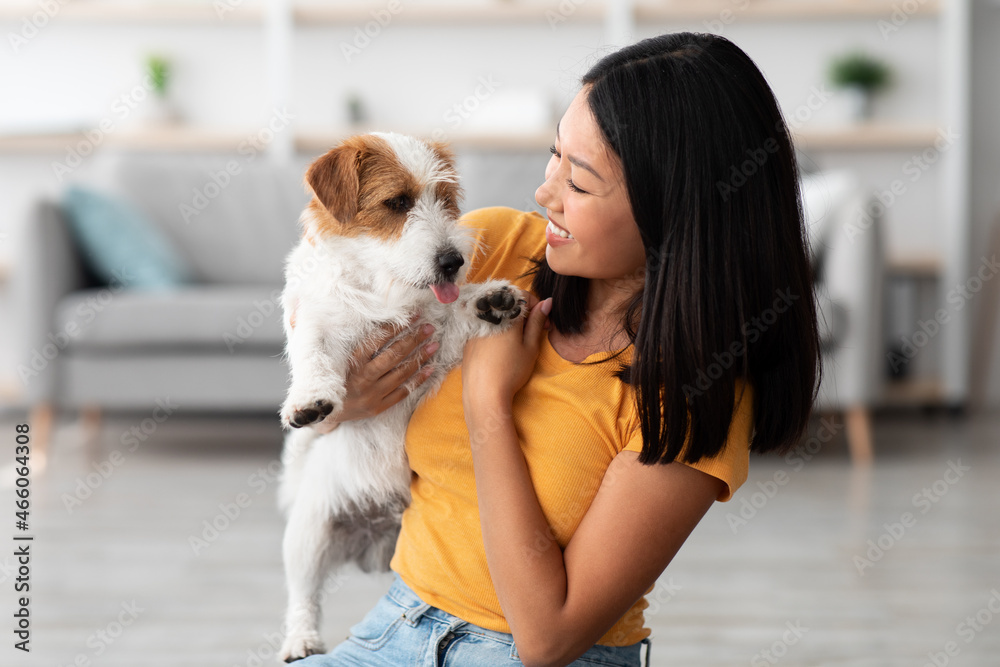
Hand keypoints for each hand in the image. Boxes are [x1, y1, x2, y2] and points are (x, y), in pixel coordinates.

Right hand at [312, 315, 438, 433]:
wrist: (322, 411)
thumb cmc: (332, 378)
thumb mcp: (337, 358)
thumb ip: (352, 340)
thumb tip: (361, 317)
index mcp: (352, 362)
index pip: (378, 340)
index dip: (397, 326)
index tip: (413, 315)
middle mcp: (363, 377)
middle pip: (394, 355)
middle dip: (413, 339)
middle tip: (429, 328)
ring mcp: (372, 394)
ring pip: (401, 373)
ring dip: (420, 357)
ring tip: (434, 345)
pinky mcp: (378, 407)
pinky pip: (402, 392)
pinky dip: (417, 380)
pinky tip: (430, 368)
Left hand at [461, 293, 551, 412]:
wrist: (484, 393)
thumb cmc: (511, 371)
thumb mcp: (530, 346)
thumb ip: (537, 321)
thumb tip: (547, 302)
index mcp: (505, 315)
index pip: (522, 296)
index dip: (536, 306)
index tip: (543, 324)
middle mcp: (488, 316)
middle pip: (508, 305)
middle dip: (523, 314)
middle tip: (532, 333)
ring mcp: (475, 327)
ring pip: (496, 315)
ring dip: (509, 322)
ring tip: (517, 342)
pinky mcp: (468, 338)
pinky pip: (485, 326)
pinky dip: (496, 330)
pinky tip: (501, 348)